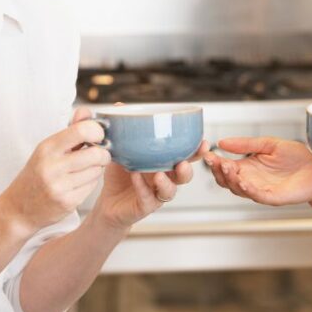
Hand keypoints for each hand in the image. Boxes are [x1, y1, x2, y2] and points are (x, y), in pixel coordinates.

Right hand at [0, 108, 109, 233]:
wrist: (18, 209)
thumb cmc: (36, 174)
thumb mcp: (48, 149)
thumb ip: (70, 130)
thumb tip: (86, 111)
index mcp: (47, 148)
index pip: (82, 131)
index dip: (97, 132)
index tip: (98, 137)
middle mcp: (51, 166)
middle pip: (95, 153)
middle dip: (103, 154)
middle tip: (100, 155)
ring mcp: (59, 186)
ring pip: (96, 171)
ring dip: (97, 169)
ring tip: (87, 169)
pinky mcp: (67, 202)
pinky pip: (92, 187)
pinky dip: (91, 183)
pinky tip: (80, 183)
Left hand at [91, 140, 209, 230]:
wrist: (108, 203)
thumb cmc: (119, 176)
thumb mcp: (121, 149)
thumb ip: (124, 131)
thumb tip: (120, 105)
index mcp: (165, 163)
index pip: (187, 156)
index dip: (197, 151)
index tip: (203, 142)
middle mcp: (165, 178)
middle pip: (185, 175)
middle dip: (188, 168)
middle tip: (183, 162)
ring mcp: (157, 193)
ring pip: (171, 191)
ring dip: (167, 182)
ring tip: (159, 174)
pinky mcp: (145, 206)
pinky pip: (148, 197)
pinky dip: (142, 187)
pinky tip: (135, 176)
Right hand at [205, 137, 311, 205]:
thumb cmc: (296, 158)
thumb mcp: (269, 144)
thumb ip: (246, 144)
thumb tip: (222, 142)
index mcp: (248, 167)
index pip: (225, 167)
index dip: (215, 162)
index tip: (208, 153)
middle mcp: (250, 180)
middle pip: (226, 181)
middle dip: (219, 171)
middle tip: (215, 161)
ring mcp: (260, 190)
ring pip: (238, 190)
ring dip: (230, 180)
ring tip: (226, 167)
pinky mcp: (273, 197)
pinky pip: (257, 196)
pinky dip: (248, 190)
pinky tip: (243, 182)